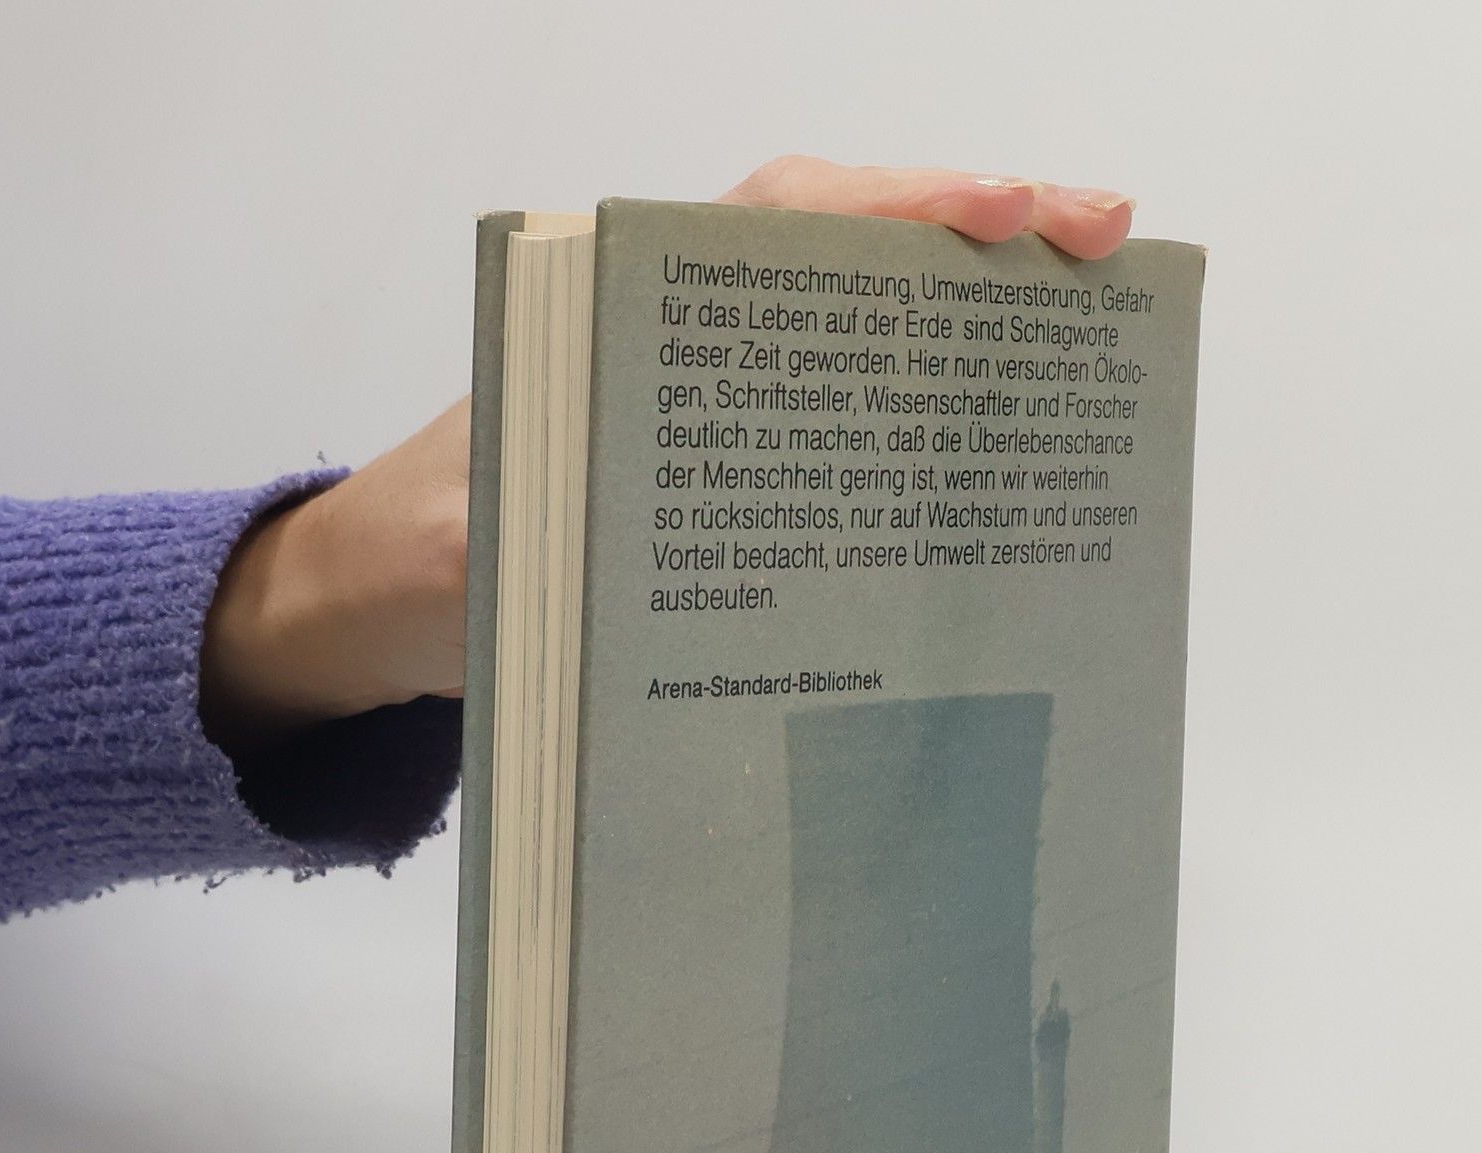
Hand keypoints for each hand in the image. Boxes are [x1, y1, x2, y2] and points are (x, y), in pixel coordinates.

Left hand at [200, 160, 1136, 745]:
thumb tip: (631, 564)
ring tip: (1084, 349)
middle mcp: (672, 340)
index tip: (1013, 214)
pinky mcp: (719, 476)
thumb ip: (537, 550)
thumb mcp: (466, 563)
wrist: (373, 613)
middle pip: (848, 258)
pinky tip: (987, 461)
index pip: (778, 224)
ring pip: (856, 335)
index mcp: (615, 321)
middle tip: (1107, 253)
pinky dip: (917, 422)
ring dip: (968, 331)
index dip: (902, 210)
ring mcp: (703, 408)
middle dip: (980, 244)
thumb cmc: (412, 571)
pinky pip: (836, 425)